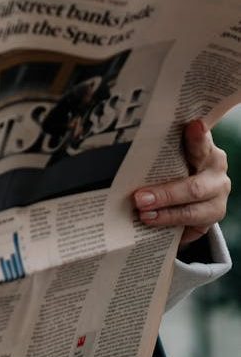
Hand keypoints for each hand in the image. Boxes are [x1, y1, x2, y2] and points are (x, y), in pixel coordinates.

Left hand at [133, 119, 230, 245]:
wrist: (195, 185)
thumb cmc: (179, 161)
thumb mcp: (174, 149)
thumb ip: (164, 142)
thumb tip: (140, 130)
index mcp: (208, 153)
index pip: (201, 144)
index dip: (198, 136)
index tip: (193, 125)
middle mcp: (217, 178)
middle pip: (193, 188)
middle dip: (165, 195)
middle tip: (139, 199)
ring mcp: (217, 203)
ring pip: (193, 213)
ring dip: (166, 216)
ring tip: (144, 216)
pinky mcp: (210, 222)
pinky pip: (193, 231)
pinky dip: (172, 231)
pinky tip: (153, 231)